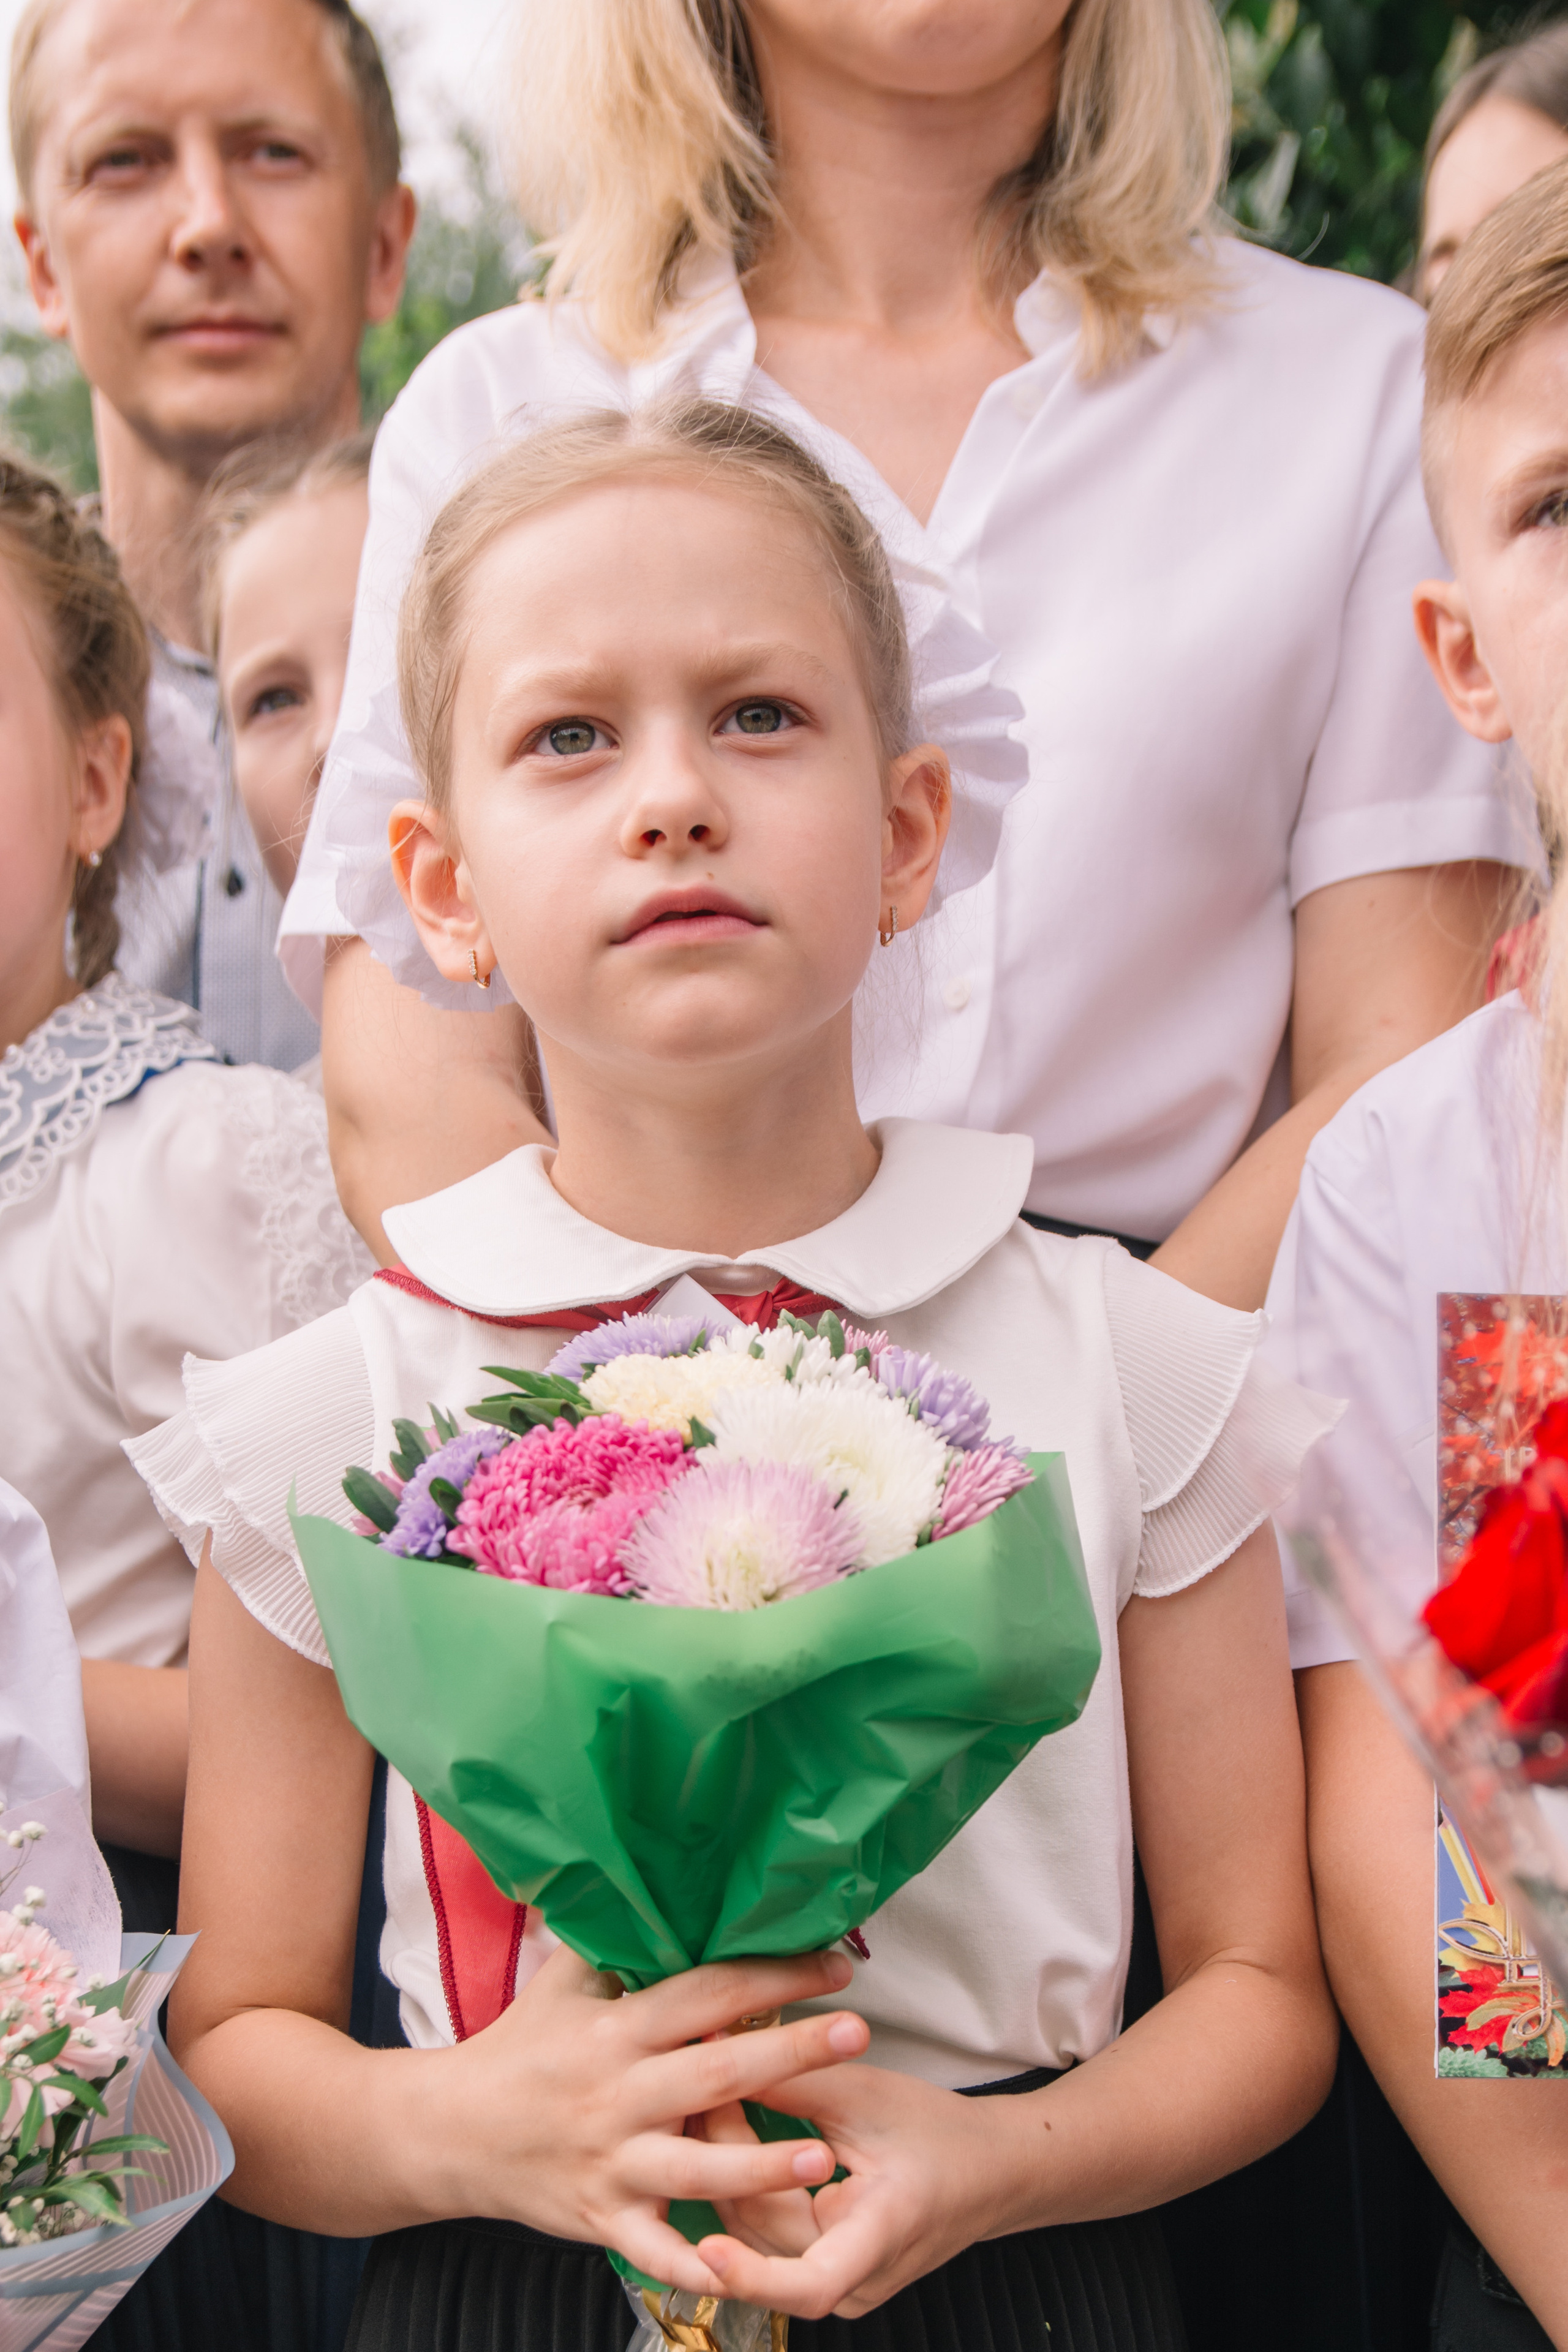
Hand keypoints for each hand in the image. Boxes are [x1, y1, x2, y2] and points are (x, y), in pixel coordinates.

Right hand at [421, 1945, 869, 2291]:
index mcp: (615, 2030)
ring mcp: (611, 2162)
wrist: (449, 2133)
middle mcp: (618, 2095)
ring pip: (696, 2168)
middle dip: (790, 2053)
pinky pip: (655, 2248)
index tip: (834, 1963)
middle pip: (715, 2073)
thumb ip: (616, 1942)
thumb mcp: (561, 1983)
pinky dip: (696, 2262)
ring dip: (762, 2165)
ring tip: (824, 2156)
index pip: (704, 1993)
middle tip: (858, 2033)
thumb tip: (665, 1882)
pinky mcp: (603, 2217)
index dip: (770, 1974)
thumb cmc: (518, 2048)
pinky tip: (744, 2265)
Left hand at [695, 2060, 1024, 2319]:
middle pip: (766, 2237)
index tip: (705, 2250)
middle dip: (723, 2165)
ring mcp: (843, 2286)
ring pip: (759, 2238)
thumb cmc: (938, 2132)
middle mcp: (858, 2281)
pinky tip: (730, 2143)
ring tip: (708, 2107)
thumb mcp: (866, 2097)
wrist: (991, 2170)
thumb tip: (719, 2060)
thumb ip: (794, 2085)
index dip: (751, 2277)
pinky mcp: (830, 2274)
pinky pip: (772, 2239)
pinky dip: (748, 2191)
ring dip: (728, 2175)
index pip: (809, 2286)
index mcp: (878, 2240)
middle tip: (701, 2093)